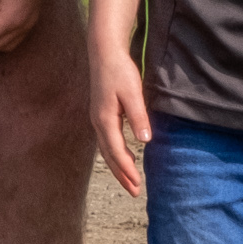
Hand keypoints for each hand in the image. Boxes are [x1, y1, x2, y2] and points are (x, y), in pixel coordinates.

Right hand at [89, 40, 152, 196]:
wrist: (104, 52)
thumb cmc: (119, 70)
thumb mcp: (132, 92)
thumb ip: (138, 116)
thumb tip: (145, 140)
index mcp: (105, 120)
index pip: (116, 152)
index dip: (127, 170)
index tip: (137, 184)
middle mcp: (98, 122)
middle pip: (109, 156)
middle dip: (121, 175)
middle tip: (134, 191)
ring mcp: (98, 119)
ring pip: (107, 150)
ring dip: (118, 167)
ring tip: (130, 181)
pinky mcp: (101, 114)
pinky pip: (108, 141)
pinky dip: (116, 154)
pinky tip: (126, 157)